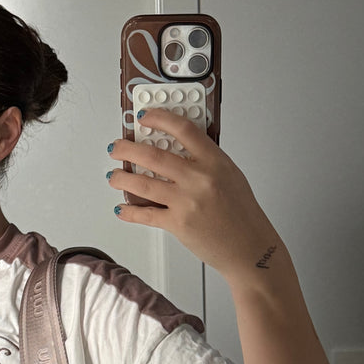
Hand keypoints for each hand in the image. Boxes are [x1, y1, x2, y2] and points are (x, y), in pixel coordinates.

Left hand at [108, 109, 279, 287]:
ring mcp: (187, 201)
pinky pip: (146, 215)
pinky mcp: (178, 224)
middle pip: (154, 155)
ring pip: (144, 184)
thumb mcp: (231, 176)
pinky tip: (121, 208)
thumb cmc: (242, 214)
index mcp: (215, 161)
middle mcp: (200, 179)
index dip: (159, 118)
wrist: (250, 248)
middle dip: (128, 149)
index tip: (144, 116)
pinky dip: (130, 212)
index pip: (183, 129)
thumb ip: (206, 161)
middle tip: (117, 147)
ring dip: (123, 178)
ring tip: (113, 175)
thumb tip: (179, 149)